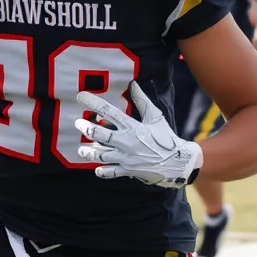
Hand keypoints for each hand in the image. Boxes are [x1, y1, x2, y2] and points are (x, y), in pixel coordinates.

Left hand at [75, 82, 202, 187]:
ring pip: (101, 155)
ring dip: (88, 152)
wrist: (179, 162)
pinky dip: (102, 171)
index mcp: (133, 126)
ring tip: (81, 149)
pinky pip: (111, 172)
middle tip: (77, 123)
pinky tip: (97, 168)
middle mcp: (127, 142)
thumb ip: (142, 101)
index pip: (109, 112)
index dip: (94, 103)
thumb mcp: (155, 117)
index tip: (81, 96)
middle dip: (86, 128)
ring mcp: (127, 158)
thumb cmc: (166, 138)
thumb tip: (133, 84)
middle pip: (100, 135)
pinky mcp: (128, 170)